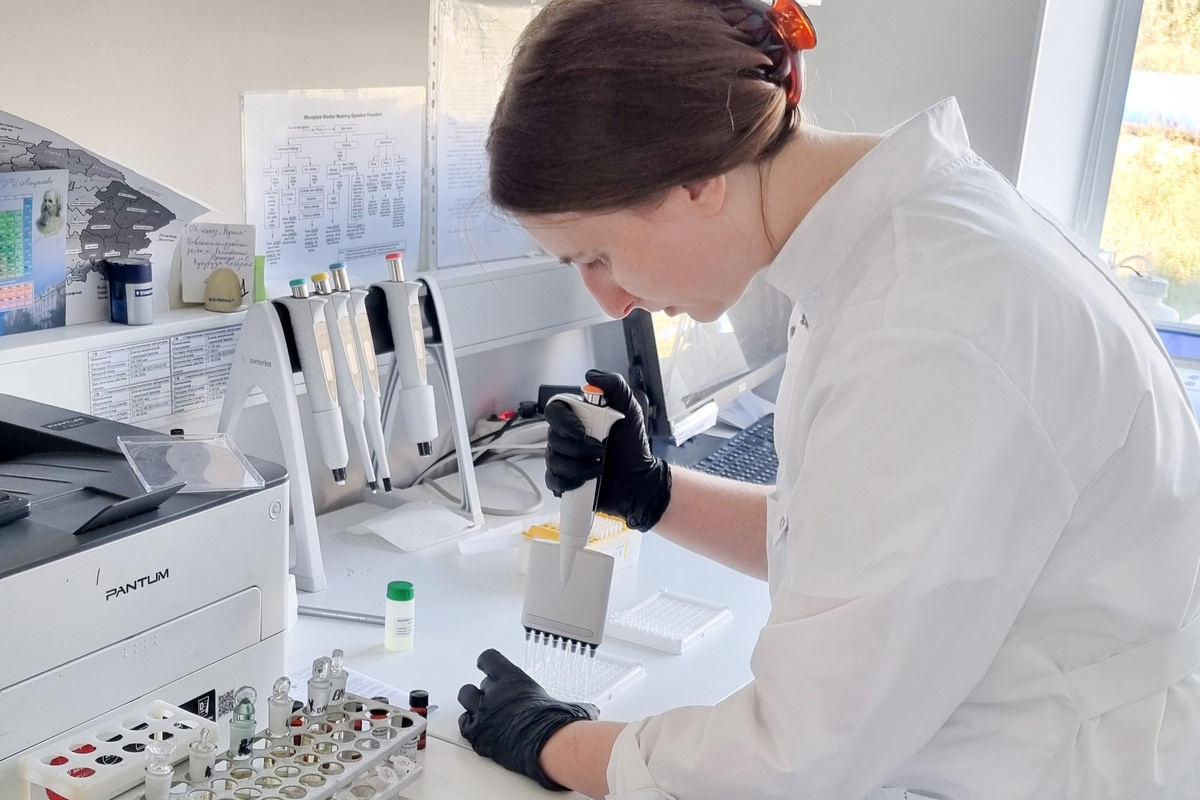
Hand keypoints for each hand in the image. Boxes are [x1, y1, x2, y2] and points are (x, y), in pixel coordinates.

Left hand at [458, 649, 597, 789]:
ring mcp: (484, 713)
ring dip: (472, 703)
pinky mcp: (477, 734)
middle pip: (478, 682)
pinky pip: (464, 723)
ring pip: (466, 697)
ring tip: (481, 711)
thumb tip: (589, 711)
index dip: (487, 662)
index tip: (487, 664)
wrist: (547, 746)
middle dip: (485, 690)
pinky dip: (469, 725)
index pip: (488, 659)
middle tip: (494, 699)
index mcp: (513, 679)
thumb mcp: (565, 705)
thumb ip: (570, 704)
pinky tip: (478, 729)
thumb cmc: (556, 724)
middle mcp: (494, 692)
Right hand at [544, 369, 671, 530]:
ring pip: (554, 460)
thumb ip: (615, 386)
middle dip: (579, 448)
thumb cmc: (633, 445)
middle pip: (553, 438)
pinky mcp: (564, 479)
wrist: (638, 478)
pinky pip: (553, 480)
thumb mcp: (630, 409)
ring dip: (579, 466)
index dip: (563, 422)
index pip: (554, 411)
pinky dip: (570, 481)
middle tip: (600, 451)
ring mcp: (563, 458)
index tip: (581, 432)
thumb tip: (592, 375)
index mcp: (578, 417)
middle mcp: (567, 436)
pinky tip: (586, 479)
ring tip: (599, 467)